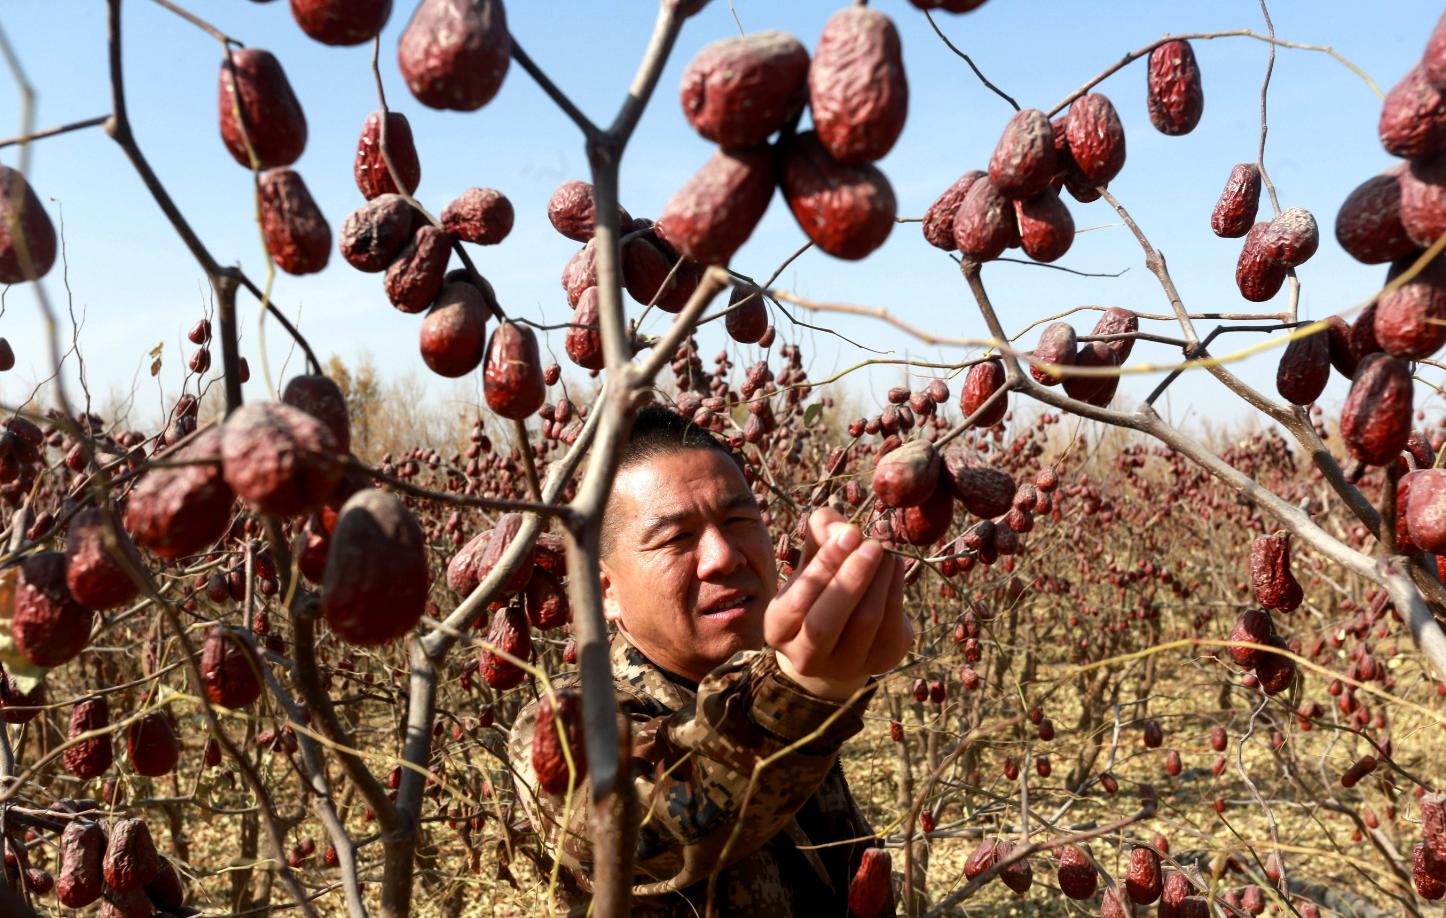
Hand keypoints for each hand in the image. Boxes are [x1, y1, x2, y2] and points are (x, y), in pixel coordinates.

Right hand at [764, 507, 912, 700]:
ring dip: (879, 580)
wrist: (844, 638)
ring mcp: (844, 666)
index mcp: (778, 629)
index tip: (850, 532)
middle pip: (826, 622)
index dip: (825, 564)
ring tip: (886, 550)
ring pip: (865, 622)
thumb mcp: (811, 561)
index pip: (798, 599)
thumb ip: (820, 535)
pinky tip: (894, 567)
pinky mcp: (880, 662)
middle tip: (872, 544)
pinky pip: (891, 625)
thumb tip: (841, 527)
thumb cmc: (821, 590)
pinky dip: (896, 590)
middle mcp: (805, 656)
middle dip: (852, 578)